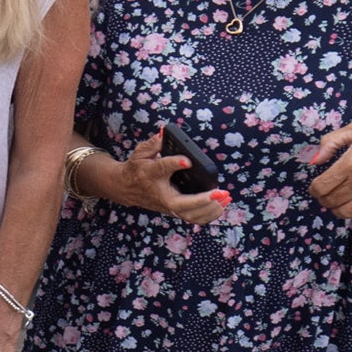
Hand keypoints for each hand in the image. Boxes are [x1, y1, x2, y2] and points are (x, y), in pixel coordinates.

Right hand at [98, 135, 228, 221]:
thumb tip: (165, 133)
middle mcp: (161, 194)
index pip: (162, 169)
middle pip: (181, 203)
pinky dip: (209, 215)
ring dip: (210, 209)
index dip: (174, 164)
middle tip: (220, 191)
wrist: (126, 187)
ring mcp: (168, 206)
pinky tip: (221, 206)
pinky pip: (193, 218)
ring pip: (190, 215)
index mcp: (150, 175)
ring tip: (225, 198)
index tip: (187, 161)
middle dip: (202, 200)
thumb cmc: (137, 168)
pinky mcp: (175, 211)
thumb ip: (154, 143)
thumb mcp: (140, 152)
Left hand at [304, 118, 351, 219]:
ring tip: (339, 200)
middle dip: (324, 199)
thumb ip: (330, 142)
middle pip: (331, 202)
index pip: (321, 187)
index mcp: (350, 163)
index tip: (316, 187)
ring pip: (346, 213)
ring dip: (338, 208)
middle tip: (326, 193)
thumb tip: (314, 161)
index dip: (314, 189)